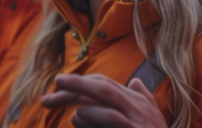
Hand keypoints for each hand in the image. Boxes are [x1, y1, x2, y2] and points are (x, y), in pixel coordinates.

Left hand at [40, 73, 167, 127]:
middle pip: (104, 86)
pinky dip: (95, 115)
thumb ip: (143, 100)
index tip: (59, 87)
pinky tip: (78, 116)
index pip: (106, 85)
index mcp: (138, 103)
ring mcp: (139, 120)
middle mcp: (139, 108)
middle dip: (75, 84)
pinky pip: (113, 118)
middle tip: (51, 90)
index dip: (81, 83)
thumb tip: (135, 82)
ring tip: (58, 99)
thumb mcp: (151, 119)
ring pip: (109, 95)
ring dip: (81, 93)